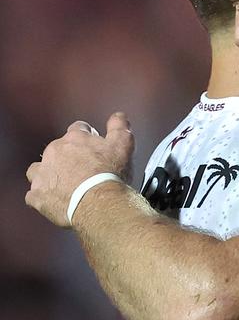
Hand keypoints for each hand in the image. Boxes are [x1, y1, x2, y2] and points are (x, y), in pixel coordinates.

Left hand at [25, 112, 133, 226]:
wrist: (99, 203)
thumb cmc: (109, 176)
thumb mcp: (123, 145)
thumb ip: (119, 127)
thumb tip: (118, 117)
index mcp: (75, 139)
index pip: (78, 129)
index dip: (87, 137)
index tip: (92, 146)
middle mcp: (55, 152)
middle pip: (57, 149)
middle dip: (68, 157)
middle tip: (83, 170)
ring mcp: (43, 174)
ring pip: (38, 169)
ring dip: (48, 174)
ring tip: (62, 184)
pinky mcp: (38, 195)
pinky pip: (34, 195)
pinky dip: (42, 197)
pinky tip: (54, 200)